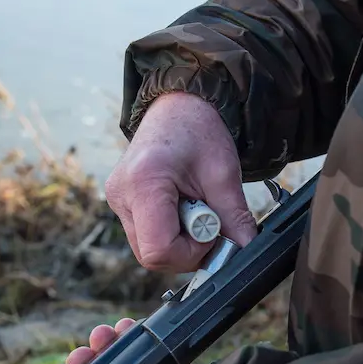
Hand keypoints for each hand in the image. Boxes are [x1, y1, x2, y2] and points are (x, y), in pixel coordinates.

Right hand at [104, 91, 256, 272]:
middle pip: (153, 256)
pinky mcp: (122, 206)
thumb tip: (245, 252)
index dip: (192, 252)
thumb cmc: (198, 131)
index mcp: (143, 183)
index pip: (160, 250)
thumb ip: (235, 218)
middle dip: (188, 249)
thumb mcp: (224, 174)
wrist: (178, 107)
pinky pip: (146, 238)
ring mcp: (117, 202)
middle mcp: (121, 196)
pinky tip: (182, 210)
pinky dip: (171, 233)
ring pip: (149, 251)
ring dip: (180, 242)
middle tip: (208, 220)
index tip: (211, 230)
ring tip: (195, 210)